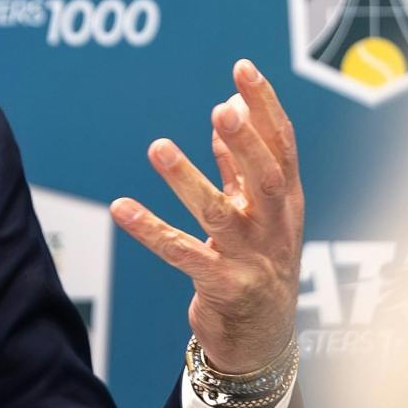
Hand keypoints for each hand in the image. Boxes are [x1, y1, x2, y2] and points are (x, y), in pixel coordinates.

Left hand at [111, 60, 303, 374]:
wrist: (262, 338)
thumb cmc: (258, 262)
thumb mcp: (256, 210)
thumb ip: (239, 163)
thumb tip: (227, 108)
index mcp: (286, 201)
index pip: (282, 146)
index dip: (265, 107)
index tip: (242, 69)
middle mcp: (274, 227)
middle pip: (265, 178)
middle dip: (245, 141)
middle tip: (221, 108)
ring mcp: (250, 259)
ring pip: (219, 215)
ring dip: (188, 180)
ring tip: (158, 147)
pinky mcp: (221, 286)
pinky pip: (182, 254)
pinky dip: (152, 230)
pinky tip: (121, 208)